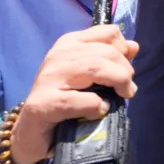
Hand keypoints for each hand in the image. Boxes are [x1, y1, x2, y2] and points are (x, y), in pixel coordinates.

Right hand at [9, 26, 138, 163]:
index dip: (123, 49)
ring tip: (122, 96)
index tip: (125, 67)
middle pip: (106, 52)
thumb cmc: (63, 100)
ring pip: (95, 68)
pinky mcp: (44, 103)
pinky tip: (98, 111)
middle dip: (125, 71)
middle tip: (128, 89)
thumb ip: (110, 60)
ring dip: (117, 83)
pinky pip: (82, 99)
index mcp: (70, 43)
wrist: (29, 131)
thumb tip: (134, 47)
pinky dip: (97, 106)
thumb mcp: (89, 76)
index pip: (108, 32)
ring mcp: (49, 78)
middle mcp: (58, 55)